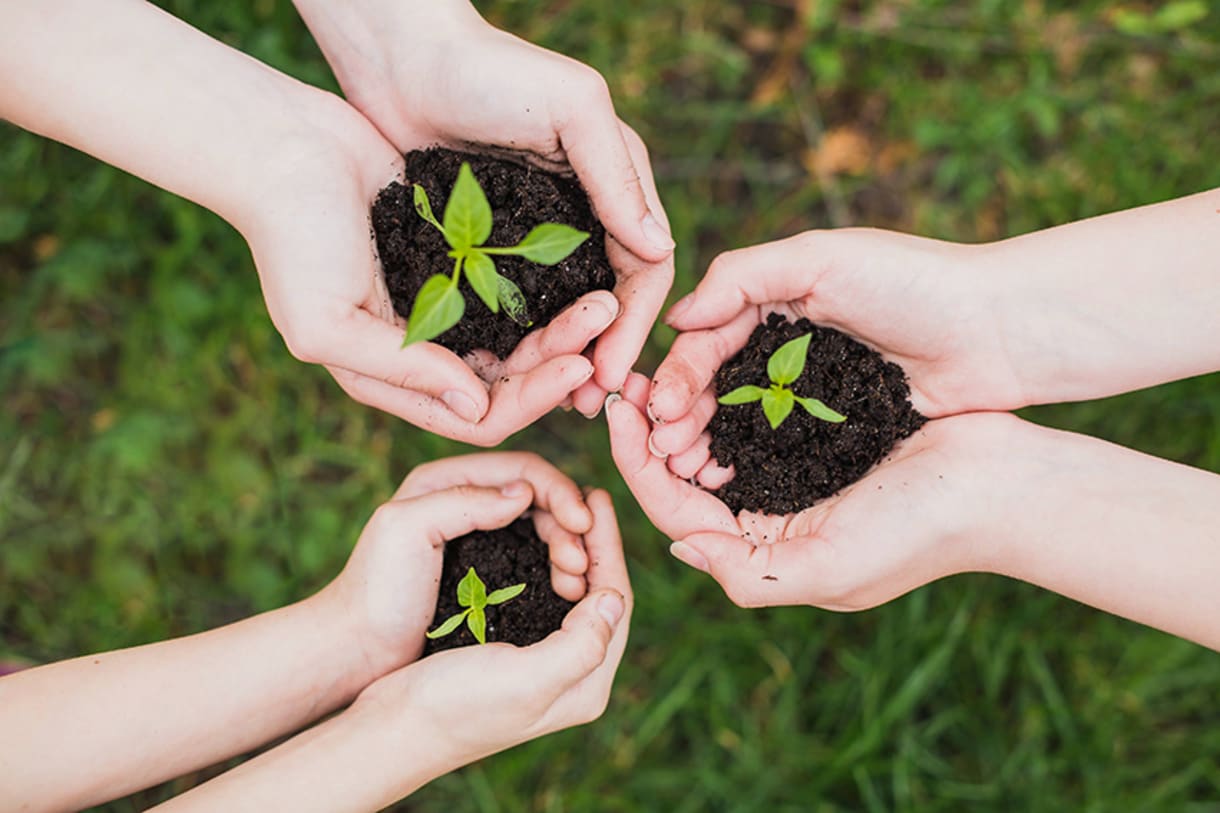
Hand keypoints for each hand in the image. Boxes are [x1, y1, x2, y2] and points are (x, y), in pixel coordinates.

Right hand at [242, 94, 618, 444]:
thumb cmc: (292, 240)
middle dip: (561, 358)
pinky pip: (516, 290)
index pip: (480, 415)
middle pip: (512, 379)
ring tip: (604, 297)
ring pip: (522, 336)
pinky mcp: (461, 262)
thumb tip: (478, 407)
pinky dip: (548, 289)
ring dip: (564, 324)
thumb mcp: (326, 322)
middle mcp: (427, 353)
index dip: (532, 399)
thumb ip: (400, 370)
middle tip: (606, 319)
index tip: (579, 364)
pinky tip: (581, 271)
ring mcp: (447, 307)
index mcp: (395, 378)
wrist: (285, 149)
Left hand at [292, 0, 674, 408]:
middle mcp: (584, 215)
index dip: (635, 325)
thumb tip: (660, 249)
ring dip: (561, 356)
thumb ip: (616, 175)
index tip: (614, 375)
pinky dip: (517, 338)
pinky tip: (505, 370)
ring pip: (562, 311)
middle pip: (607, 301)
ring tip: (550, 399)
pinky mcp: (489, 244)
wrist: (400, 60)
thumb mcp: (571, 108)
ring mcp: (536, 234)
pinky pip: (514, 303)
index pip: (645, 268)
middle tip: (586, 405)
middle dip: (602, 353)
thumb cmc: (491, 70)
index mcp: (615, 185)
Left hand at [319, 452, 601, 683]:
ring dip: (567, 548)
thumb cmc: (374, 592)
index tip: (582, 525)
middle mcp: (466, 500)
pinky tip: (567, 589)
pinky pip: (534, 557)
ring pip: (541, 528)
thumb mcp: (406, 531)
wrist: (354, 650)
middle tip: (580, 563)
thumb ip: (463, 501)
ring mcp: (478, 536)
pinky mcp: (486, 570)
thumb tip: (524, 492)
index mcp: (446, 480)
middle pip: (538, 497)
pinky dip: (555, 568)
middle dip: (568, 524)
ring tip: (576, 581)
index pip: (522, 468)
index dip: (558, 491)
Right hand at [352, 488, 630, 764]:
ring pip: (574, 595)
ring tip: (561, 512)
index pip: (616, 600)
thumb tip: (616, 597)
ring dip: (570, 551)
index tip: (597, 496)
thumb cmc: (454, 707)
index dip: (609, 545)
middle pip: (600, 595)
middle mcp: (573, 677)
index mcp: (586, 684)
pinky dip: (543, 565)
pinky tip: (532, 540)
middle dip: (594, 543)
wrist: (393, 730)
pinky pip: (545, 599)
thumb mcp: (526, 680)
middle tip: (582, 496)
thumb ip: (582, 644)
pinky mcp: (514, 654)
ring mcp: (544, 666)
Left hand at [608, 372, 1015, 608]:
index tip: (614, 413)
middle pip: (687, 480)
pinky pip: (754, 420)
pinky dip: (725, 398)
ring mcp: (794, 481)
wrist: (1001, 483)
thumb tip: (679, 549)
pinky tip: (707, 366)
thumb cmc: (920, 530)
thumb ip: (748, 572)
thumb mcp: (829, 569)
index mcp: (766, 556)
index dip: (638, 466)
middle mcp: (772, 522)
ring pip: (715, 448)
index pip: (679, 514)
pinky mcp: (818, 441)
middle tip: (626, 384)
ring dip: (682, 414)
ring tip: (657, 373)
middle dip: (651, 436)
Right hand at [646, 229, 1025, 457]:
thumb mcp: (822, 257)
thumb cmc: (914, 282)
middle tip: (661, 451)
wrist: (1001, 331)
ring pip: (746, 421)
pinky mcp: (842, 426)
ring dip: (710, 443)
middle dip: (684, 416)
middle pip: (718, 385)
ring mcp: (814, 390)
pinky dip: (753, 461)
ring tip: (686, 472)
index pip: (708, 338)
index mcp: (777, 301)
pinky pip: (786, 446)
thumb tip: (677, 317)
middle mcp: (788, 346)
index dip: (679, 373)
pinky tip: (730, 481)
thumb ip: (743, 275)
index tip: (656, 409)